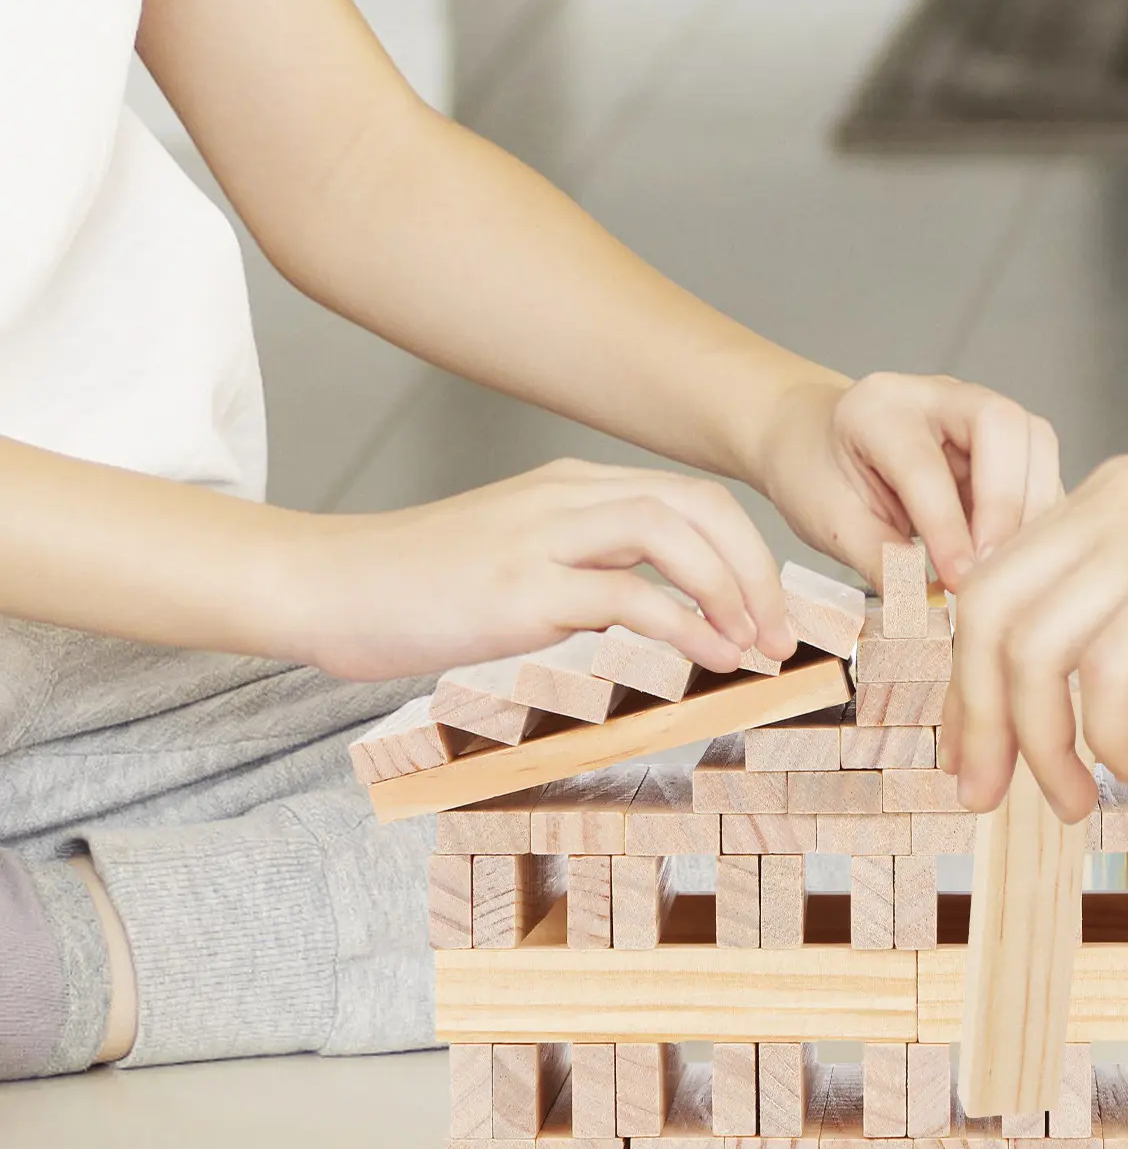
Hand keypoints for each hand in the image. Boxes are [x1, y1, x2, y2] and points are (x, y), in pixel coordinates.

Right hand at [285, 458, 794, 680]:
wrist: (327, 587)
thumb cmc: (417, 589)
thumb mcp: (515, 567)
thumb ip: (582, 576)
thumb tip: (649, 617)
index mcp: (570, 491)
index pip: (689, 499)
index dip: (746, 552)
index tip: (767, 613)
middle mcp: (565, 499)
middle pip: (699, 505)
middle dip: (757, 570)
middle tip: (779, 635)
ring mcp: (542, 538)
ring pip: (673, 533)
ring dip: (731, 591)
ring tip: (754, 649)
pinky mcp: (519, 588)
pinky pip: (626, 593)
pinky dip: (684, 623)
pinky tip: (710, 657)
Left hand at [758, 373, 1061, 591]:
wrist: (813, 442)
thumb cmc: (815, 475)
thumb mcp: (828, 522)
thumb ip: (878, 560)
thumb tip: (922, 610)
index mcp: (879, 409)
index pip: (926, 466)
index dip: (948, 528)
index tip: (960, 582)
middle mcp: (937, 396)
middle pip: (1003, 425)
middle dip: (1007, 504)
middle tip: (992, 569)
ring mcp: (974, 413)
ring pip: (1035, 442)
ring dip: (1032, 509)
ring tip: (1011, 569)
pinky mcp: (1000, 441)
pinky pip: (1038, 470)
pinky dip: (1037, 515)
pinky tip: (1020, 558)